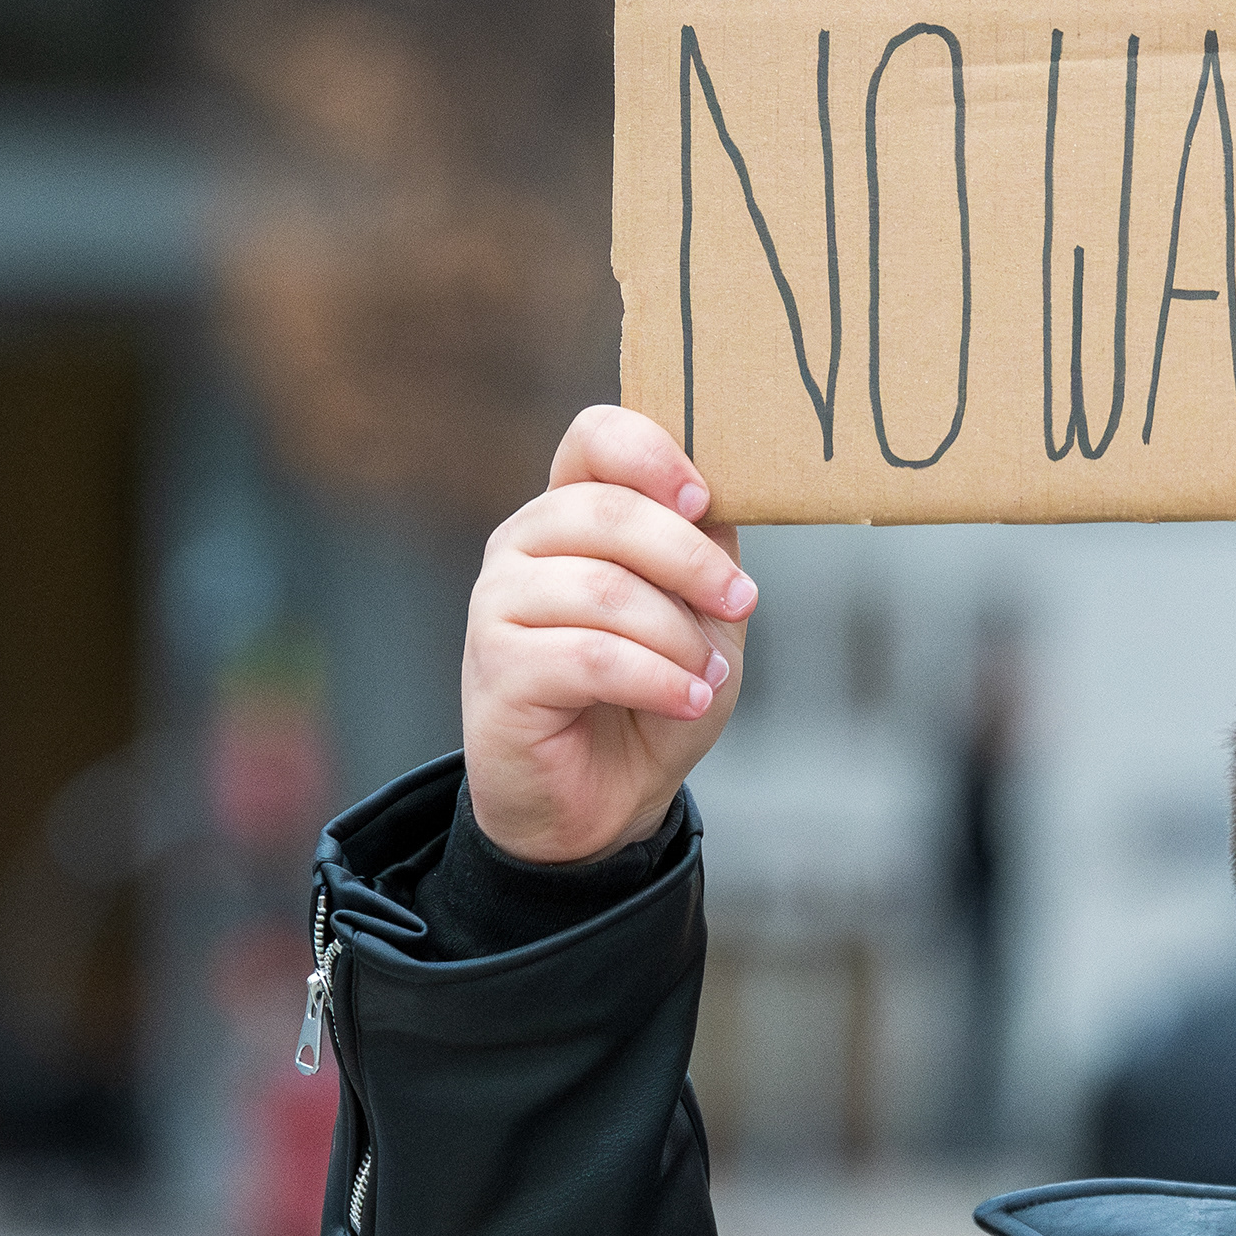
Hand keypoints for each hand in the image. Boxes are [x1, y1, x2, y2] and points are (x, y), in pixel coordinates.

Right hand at [460, 406, 757, 865]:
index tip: (704, 501)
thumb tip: (724, 494)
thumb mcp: (700, 613)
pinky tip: (687, 700)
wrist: (607, 798)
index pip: (595, 437)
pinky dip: (656, 679)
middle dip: (690, 559)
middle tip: (739, 602)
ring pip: (602, 589)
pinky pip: (589, 655)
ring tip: (706, 676)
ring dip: (677, 637)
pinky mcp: (496, 667)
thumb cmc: (652, 694)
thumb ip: (706, 548)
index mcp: (572, 512)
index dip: (653, 455)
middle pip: (606, 510)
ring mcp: (498, 602)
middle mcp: (522, 544)